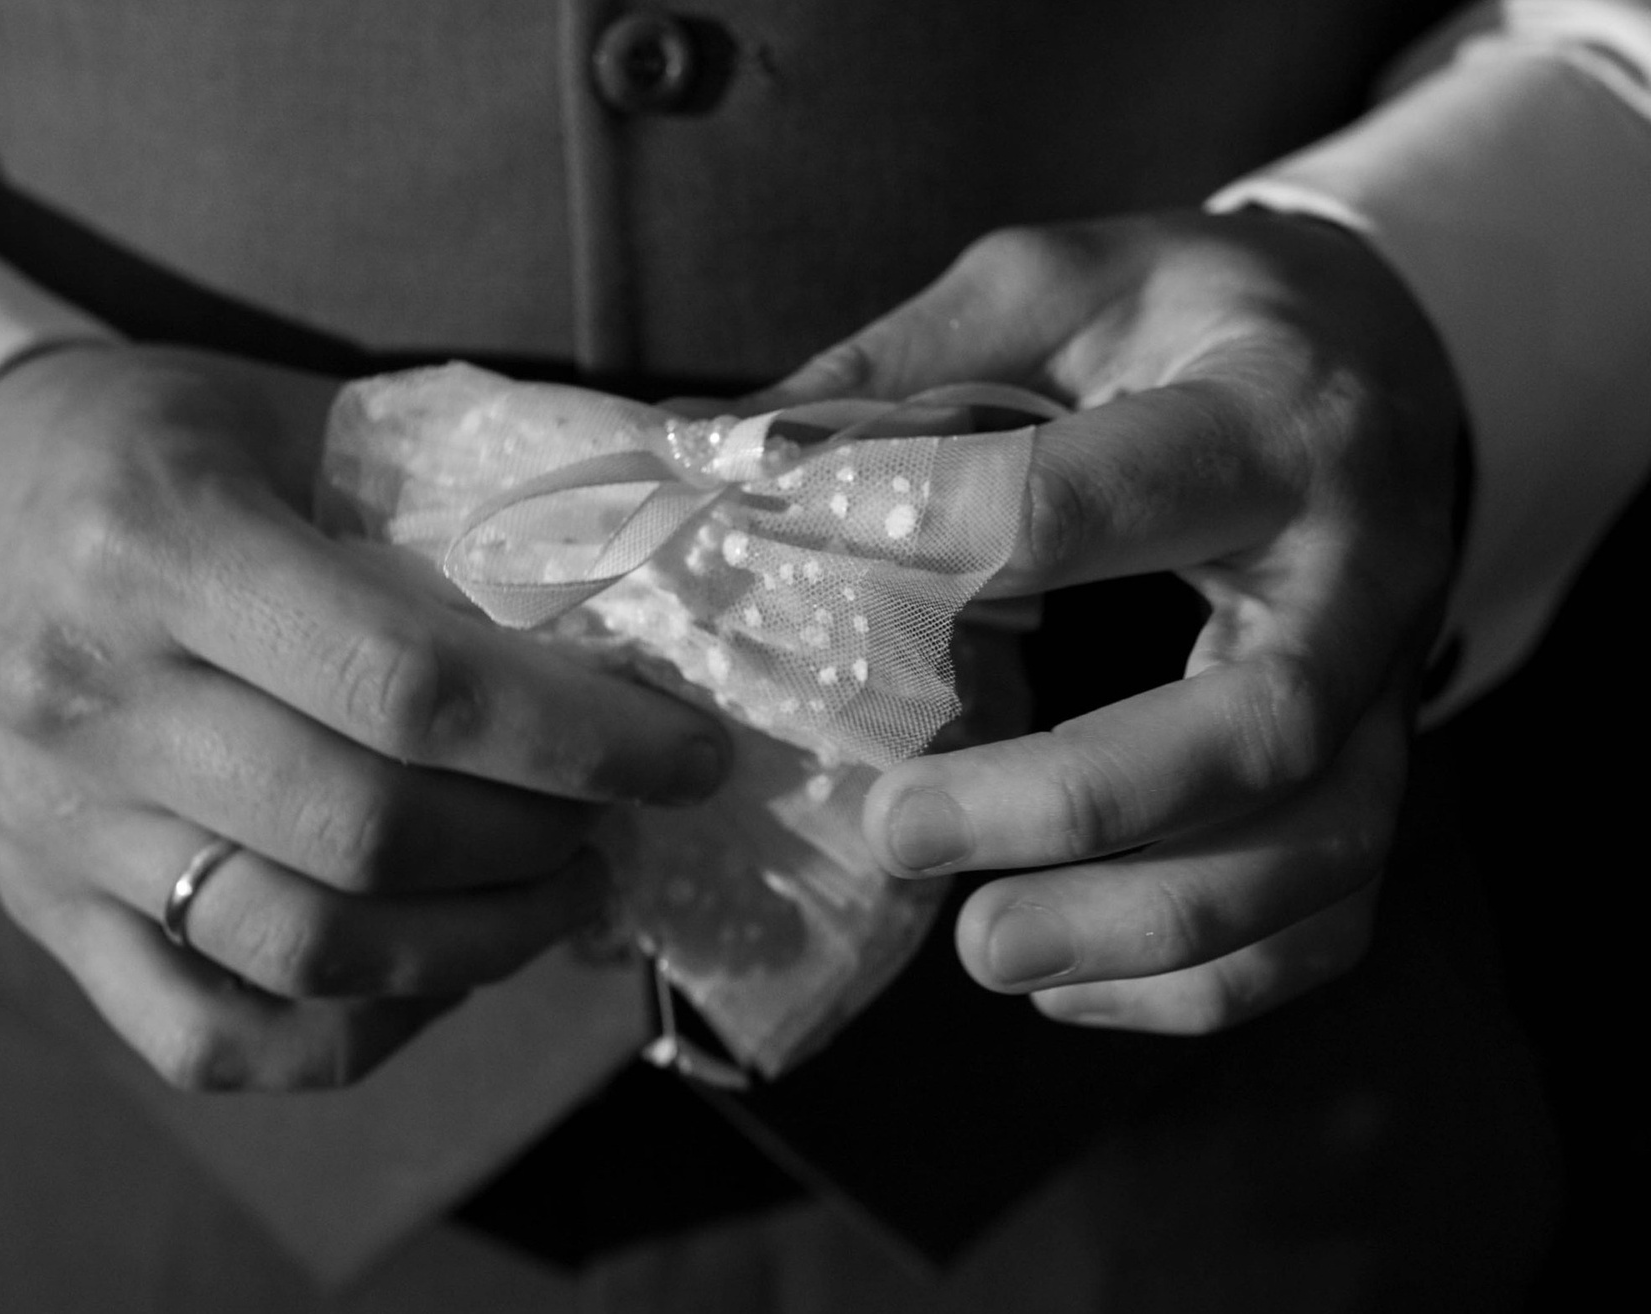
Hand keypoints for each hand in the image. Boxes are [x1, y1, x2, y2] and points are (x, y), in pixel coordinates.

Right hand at [0, 344, 727, 1088]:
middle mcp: (92, 703)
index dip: (581, 738)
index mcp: (159, 547)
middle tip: (622, 813)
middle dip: (544, 840)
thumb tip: (674, 529)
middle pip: (370, 834)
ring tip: (563, 890)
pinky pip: (211, 1037)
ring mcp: (58, 831)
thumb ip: (460, 480)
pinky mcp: (44, 917)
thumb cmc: (150, 446)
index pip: (408, 686)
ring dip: (479, 946)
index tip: (687, 752)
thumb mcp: (290, 413)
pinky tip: (442, 975)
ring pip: (305, 951)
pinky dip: (356, 1035)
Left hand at [753, 212, 1461, 1033]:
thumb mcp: (1057, 284)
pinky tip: (1068, 984)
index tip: (797, 575)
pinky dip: (1205, 985)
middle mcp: (1355, 573)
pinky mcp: (1375, 771)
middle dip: (1067, 805)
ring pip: (1310, 855)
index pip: (1103, 500)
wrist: (1385, 354)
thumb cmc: (1197, 315)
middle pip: (1250, 727)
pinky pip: (1328, 918)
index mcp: (1266, 421)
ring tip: (982, 950)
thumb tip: (708, 451)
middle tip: (896, 832)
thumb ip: (900, 366)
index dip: (946, 543)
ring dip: (1142, 929)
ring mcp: (1385, 692)